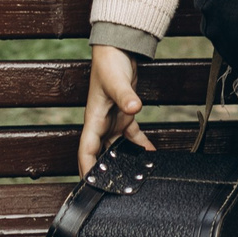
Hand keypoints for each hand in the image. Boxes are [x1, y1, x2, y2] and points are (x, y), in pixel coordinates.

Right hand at [78, 44, 152, 172]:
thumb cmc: (109, 63)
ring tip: (135, 175)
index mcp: (93, 118)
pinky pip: (132, 135)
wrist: (117, 47)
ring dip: (124, 160)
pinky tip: (150, 154)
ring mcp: (113, 119)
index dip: (87, 168)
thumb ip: (126, 96)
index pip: (87, 150)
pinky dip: (140, 145)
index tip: (91, 184)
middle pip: (100, 153)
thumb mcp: (117, 82)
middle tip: (114, 188)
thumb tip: (134, 108)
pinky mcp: (125, 113)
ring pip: (116, 147)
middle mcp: (101, 122)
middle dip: (105, 170)